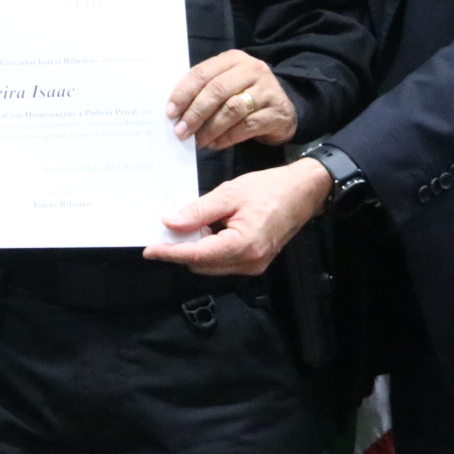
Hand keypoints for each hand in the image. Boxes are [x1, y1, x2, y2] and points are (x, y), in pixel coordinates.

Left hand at [142, 159, 332, 276]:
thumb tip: (170, 222)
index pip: (197, 255)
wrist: (304, 191)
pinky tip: (203, 229)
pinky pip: (223, 260)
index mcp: (243, 246)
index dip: (170, 253)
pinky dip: (209, 248)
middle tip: (165, 229)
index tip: (149, 250)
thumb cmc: (270, 189)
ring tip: (185, 225)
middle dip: (181, 249)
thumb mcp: (229, 193)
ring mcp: (254, 264)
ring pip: (211, 265)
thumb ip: (198, 210)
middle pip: (202, 264)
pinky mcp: (255, 260)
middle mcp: (249, 262)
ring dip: (194, 249)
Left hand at [165, 51, 297, 149]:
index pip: (202, 73)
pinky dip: (226, 137)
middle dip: (195, 113)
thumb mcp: (226, 83)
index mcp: (232, 59)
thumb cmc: (245, 94)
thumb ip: (204, 90)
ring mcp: (267, 91)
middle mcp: (251, 70)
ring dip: (210, 128)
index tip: (170, 112)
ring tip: (196, 141)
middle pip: (216, 91)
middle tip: (181, 131)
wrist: (285, 107)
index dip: (183, 93)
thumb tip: (174, 113)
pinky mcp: (277, 113)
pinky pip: (247, 126)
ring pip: (232, 109)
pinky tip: (214, 144)